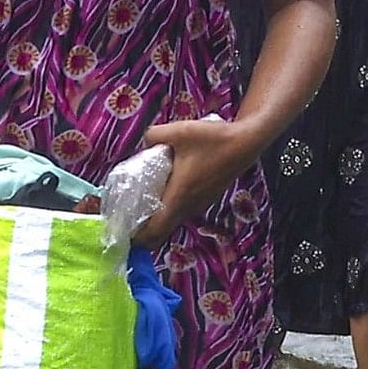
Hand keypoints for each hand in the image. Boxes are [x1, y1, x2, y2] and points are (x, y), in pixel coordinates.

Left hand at [134, 116, 261, 244]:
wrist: (246, 142)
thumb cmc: (214, 139)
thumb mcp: (179, 131)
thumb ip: (154, 135)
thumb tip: (144, 141)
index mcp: (179, 196)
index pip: (155, 231)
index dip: (136, 237)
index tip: (120, 231)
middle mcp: (189, 206)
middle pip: (161, 232)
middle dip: (141, 232)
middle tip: (123, 219)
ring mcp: (198, 205)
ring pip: (171, 222)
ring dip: (154, 220)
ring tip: (136, 205)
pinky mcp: (204, 199)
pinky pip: (180, 212)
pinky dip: (166, 211)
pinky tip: (158, 193)